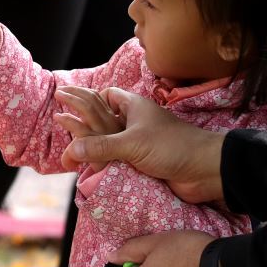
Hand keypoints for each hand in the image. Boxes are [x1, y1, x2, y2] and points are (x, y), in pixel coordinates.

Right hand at [60, 88, 226, 203]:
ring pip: (111, 140)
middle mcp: (135, 121)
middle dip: (84, 121)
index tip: (65, 103)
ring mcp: (140, 141)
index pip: (105, 96)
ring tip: (73, 151)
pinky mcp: (144, 160)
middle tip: (62, 123)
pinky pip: (119, 158)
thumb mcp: (132, 144)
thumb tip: (71, 150)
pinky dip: (106, 161)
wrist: (204, 170)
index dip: (86, 98)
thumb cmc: (172, 146)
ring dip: (95, 145)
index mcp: (133, 107)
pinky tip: (94, 169)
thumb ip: (101, 146)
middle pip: (104, 117)